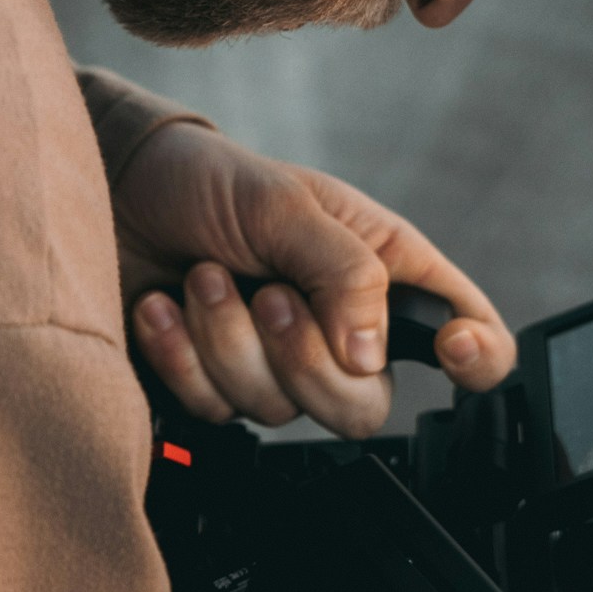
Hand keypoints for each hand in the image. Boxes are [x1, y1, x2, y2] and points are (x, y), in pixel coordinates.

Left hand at [110, 121, 515, 438]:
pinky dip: (182, 355)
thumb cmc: (207, 181)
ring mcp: (277, 362)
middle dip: (305, 359)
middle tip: (268, 295)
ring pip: (280, 411)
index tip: (449, 349)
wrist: (114, 192)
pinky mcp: (215, 386)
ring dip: (229, 341)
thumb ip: (343, 274)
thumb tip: (369, 355)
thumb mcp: (285, 203)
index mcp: (382, 271)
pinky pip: (215, 410)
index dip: (478, 356)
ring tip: (203, 275)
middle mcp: (338, 326)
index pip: (465, 330)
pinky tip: (164, 305)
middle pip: (364, 406)